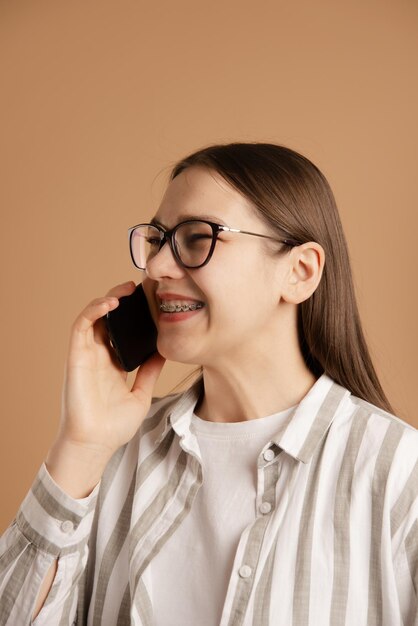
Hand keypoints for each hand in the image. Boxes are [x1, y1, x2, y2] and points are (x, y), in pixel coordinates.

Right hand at [52, 281, 164, 459]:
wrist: (96, 443)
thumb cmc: (114, 426)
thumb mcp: (141, 393)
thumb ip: (150, 372)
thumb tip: (164, 351)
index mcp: (113, 363)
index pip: (121, 330)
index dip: (132, 314)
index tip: (150, 301)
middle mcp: (99, 356)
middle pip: (107, 318)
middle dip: (121, 300)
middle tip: (139, 288)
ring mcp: (86, 355)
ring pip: (92, 317)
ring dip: (107, 299)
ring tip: (126, 290)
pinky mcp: (76, 356)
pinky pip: (81, 326)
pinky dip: (93, 310)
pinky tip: (110, 303)